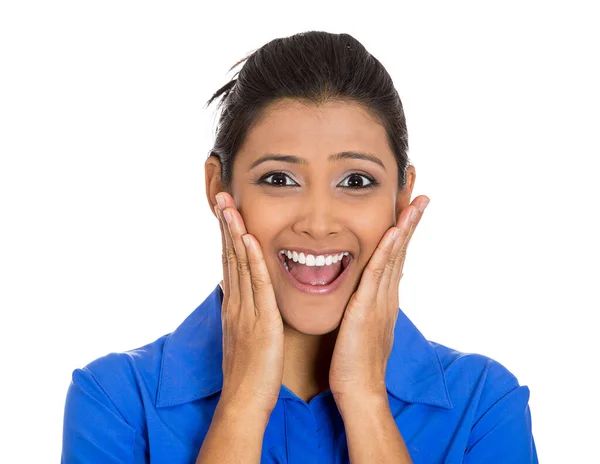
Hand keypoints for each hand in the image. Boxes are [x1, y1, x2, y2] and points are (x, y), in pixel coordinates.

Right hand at [214, 191, 283, 418]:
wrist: (244, 401)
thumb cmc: (249, 371)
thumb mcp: (241, 335)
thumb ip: (240, 310)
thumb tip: (235, 290)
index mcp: (234, 305)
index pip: (229, 262)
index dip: (226, 234)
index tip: (225, 210)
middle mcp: (236, 302)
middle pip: (228, 256)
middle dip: (225, 225)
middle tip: (221, 195)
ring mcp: (245, 310)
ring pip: (238, 265)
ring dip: (234, 233)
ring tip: (228, 206)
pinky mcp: (260, 321)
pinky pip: (257, 286)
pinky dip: (251, 261)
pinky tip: (248, 240)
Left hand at [329, 195, 429, 403]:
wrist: (360, 392)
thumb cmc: (355, 363)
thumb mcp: (362, 328)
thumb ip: (364, 308)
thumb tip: (363, 297)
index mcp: (384, 299)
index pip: (396, 258)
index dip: (403, 232)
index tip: (408, 208)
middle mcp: (388, 296)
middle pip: (402, 251)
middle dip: (411, 221)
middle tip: (421, 194)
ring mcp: (381, 301)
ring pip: (395, 256)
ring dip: (406, 226)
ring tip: (416, 200)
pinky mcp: (368, 309)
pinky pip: (379, 273)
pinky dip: (388, 250)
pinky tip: (395, 230)